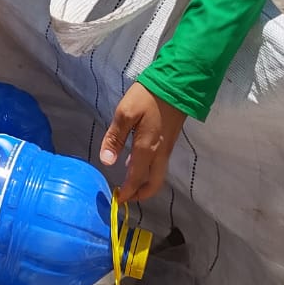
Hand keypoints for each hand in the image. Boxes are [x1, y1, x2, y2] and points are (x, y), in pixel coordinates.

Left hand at [100, 83, 187, 202]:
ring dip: (145, 183)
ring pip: (158, 175)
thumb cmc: (148, 98)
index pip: (136, 179)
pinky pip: (160, 164)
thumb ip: (114, 139)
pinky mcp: (169, 141)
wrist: (176, 84)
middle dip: (141, 194)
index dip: (127, 192)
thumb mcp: (124, 114)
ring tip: (129, 182)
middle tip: (126, 196)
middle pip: (154, 184)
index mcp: (147, 149)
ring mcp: (167, 148)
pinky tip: (135, 162)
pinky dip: (149, 172)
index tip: (118, 199)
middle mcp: (159, 154)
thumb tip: (107, 162)